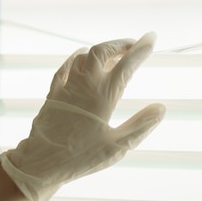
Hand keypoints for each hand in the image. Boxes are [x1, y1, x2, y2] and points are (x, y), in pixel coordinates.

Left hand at [0, 33, 165, 200]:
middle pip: (102, 51)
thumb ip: (141, 125)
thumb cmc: (80, 157)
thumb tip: (160, 108)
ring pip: (84, 56)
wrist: (40, 162)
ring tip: (114, 54)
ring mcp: (66, 86)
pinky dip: (78, 58)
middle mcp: (84, 85)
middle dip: (119, 44)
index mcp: (103, 96)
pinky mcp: (53, 93)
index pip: (126, 64)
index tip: (151, 38)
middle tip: (133, 45)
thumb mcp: (117, 146)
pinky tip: (82, 59)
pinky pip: (66, 66)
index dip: (141, 49)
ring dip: (101, 50)